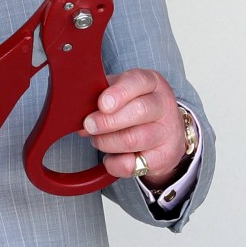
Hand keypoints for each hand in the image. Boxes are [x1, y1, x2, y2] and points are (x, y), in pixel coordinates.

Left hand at [82, 70, 185, 188]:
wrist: (166, 133)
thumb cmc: (136, 107)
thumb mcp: (122, 92)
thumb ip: (101, 96)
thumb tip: (77, 113)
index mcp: (152, 83)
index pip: (138, 81)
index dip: (118, 93)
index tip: (102, 104)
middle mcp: (164, 106)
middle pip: (139, 111)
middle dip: (107, 120)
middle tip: (89, 125)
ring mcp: (167, 133)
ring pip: (133, 139)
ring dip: (107, 141)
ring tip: (97, 140)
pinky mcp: (164, 158)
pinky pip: (133, 165)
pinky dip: (114, 163)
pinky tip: (110, 157)